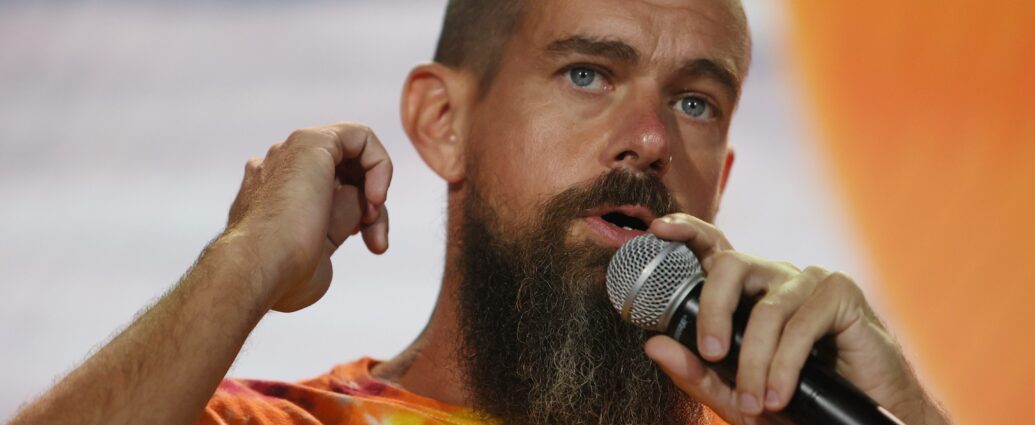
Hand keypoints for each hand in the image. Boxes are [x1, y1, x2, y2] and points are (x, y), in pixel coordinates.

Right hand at [225, 122, 391, 311]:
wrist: (260, 268)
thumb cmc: (283, 276)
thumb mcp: (322, 252)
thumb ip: (339, 223)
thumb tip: (361, 202)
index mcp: (277, 192)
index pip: (333, 191)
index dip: (362, 216)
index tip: (370, 245)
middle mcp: (281, 167)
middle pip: (346, 174)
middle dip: (372, 208)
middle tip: (377, 242)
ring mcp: (291, 152)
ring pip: (353, 155)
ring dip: (374, 189)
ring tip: (373, 219)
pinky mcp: (311, 141)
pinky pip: (359, 136)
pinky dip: (379, 163)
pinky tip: (375, 196)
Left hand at [643, 213, 947, 424]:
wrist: (856, 420)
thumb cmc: (795, 401)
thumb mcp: (735, 394)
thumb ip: (696, 372)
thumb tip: (653, 345)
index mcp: (746, 291)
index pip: (712, 247)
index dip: (686, 231)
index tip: (658, 231)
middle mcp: (774, 276)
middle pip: (730, 265)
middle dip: (714, 310)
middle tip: (711, 355)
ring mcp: (809, 280)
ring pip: (766, 308)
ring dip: (755, 362)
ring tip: (755, 403)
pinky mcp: (841, 294)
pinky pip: (802, 324)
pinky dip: (785, 365)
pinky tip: (780, 394)